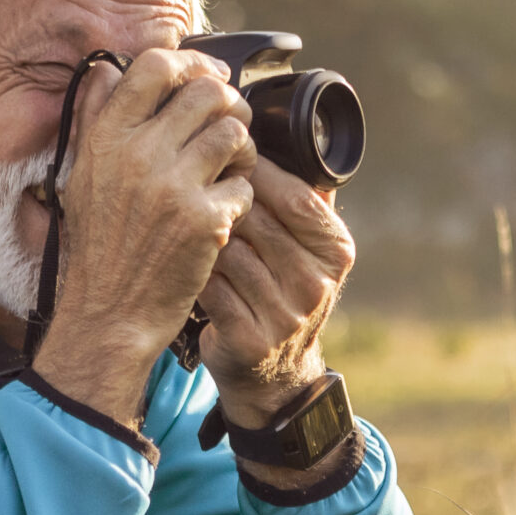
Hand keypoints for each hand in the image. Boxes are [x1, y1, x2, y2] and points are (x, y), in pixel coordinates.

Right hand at [34, 48, 256, 423]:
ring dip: (242, 147)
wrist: (110, 313)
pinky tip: (224, 211)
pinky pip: (244, 184)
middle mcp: (138, 154)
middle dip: (228, 103)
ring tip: (232, 167)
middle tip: (230, 124)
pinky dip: (241, 196)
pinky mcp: (204, 220)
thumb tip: (107, 69)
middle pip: (207, 92)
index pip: (156, 65)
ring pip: (235, 133)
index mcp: (106, 138)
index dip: (192, 61)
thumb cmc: (98, 246)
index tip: (206, 76)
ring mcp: (173, 187)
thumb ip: (94, 118)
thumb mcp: (80, 176)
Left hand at [197, 161, 355, 427]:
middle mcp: (316, 284)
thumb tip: (297, 138)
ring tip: (184, 223)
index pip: (297, 197)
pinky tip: (180, 262)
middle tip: (193, 184)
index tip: (227, 157)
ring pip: (229, 251)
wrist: (274, 376)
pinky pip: (210, 285)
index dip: (258, 173)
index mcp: (335, 251)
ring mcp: (285, 315)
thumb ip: (305, 202)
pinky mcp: (250, 339)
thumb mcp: (308, 250)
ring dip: (202, 235)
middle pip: (258, 220)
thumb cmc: (281, 294)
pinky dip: (192, 269)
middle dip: (222, 199)